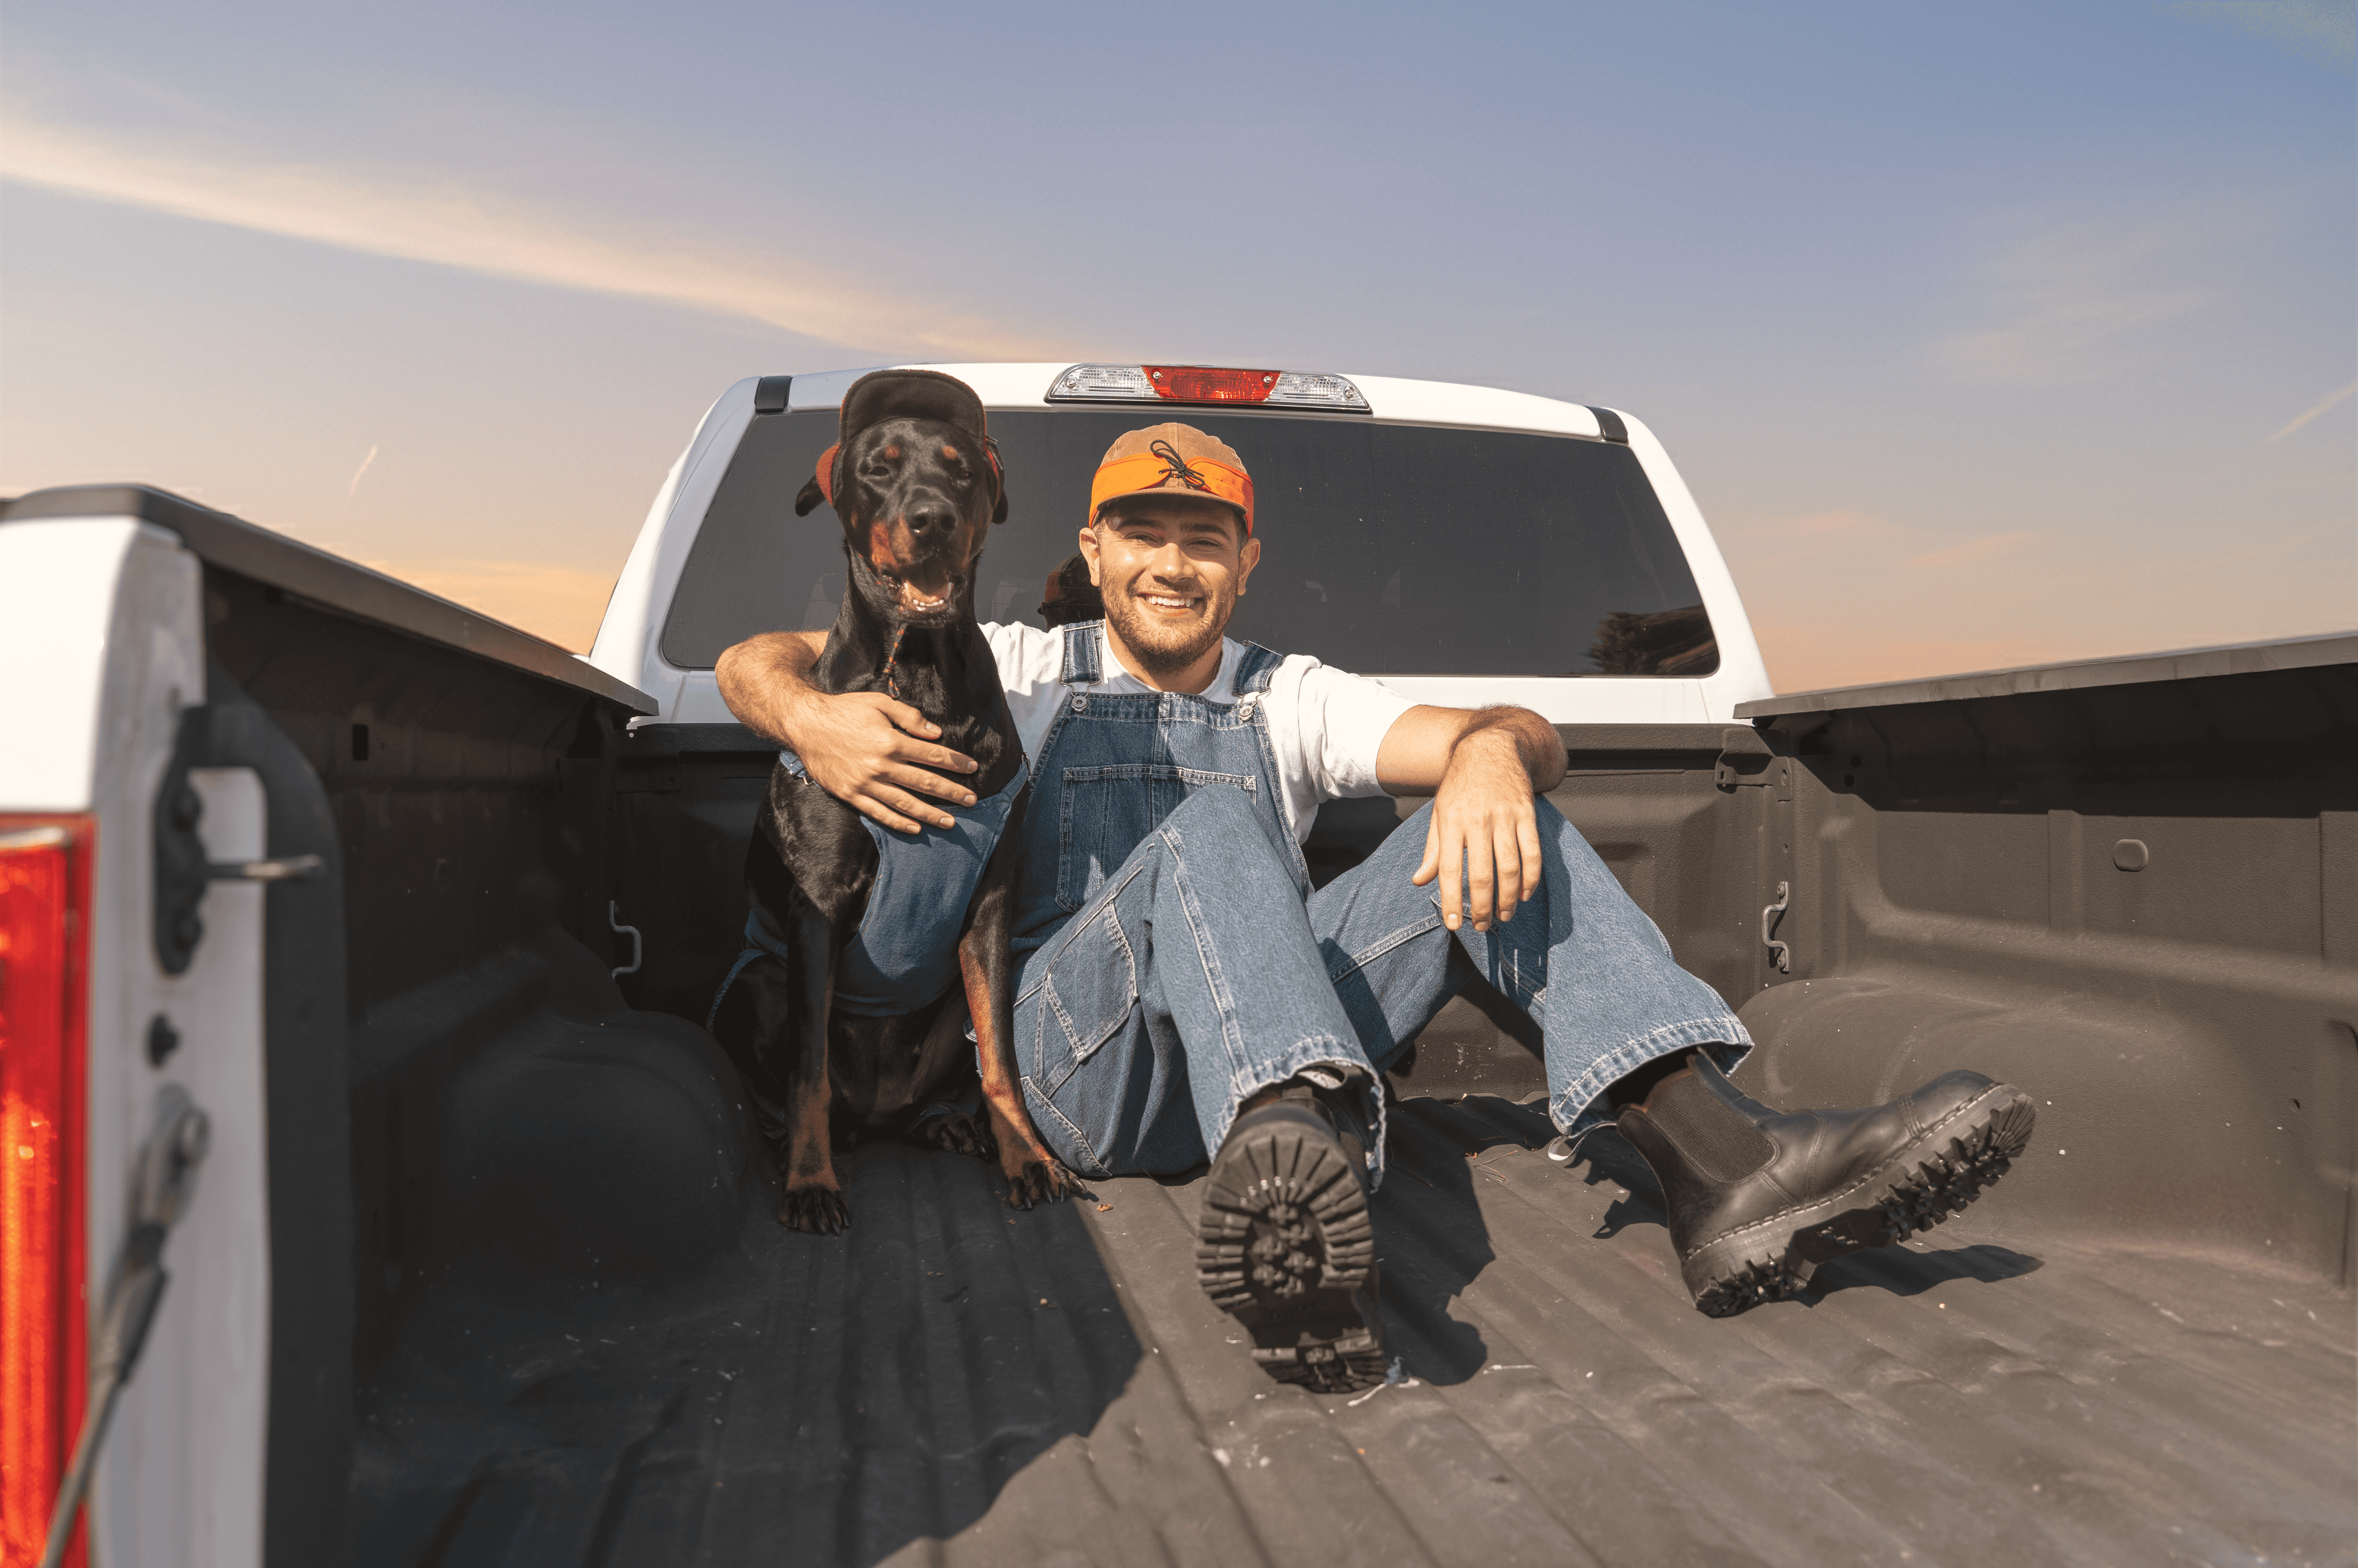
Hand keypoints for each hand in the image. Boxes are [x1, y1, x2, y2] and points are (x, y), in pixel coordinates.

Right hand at [793, 691, 978, 833]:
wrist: (804, 724)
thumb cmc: (844, 709)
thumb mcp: (878, 703)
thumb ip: (909, 717)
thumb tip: (936, 733)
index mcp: (891, 741)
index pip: (933, 755)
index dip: (956, 763)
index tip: (973, 768)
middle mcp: (881, 765)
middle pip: (925, 782)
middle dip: (952, 792)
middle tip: (972, 800)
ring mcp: (865, 783)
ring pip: (905, 803)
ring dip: (931, 814)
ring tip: (951, 822)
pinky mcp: (851, 794)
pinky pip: (878, 813)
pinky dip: (898, 823)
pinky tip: (915, 828)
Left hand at [1411, 727, 1542, 931]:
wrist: (1491, 747)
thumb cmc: (1460, 785)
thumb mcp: (1439, 813)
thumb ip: (1433, 850)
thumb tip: (1419, 881)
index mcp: (1451, 822)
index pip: (1449, 870)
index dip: (1451, 901)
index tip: (1453, 924)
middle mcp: (1478, 820)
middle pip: (1483, 874)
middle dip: (1482, 907)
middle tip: (1481, 926)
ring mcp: (1505, 817)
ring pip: (1510, 867)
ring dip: (1507, 898)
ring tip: (1503, 916)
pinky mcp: (1527, 814)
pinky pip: (1533, 853)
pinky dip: (1531, 878)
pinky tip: (1524, 894)